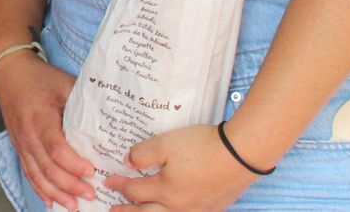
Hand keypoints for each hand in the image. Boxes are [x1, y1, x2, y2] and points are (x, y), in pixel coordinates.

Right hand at [0, 50, 95, 208]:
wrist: (9, 73)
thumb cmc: (40, 78)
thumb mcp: (64, 83)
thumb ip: (83, 103)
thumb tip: (109, 122)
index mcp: (39, 116)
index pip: (55, 146)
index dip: (73, 163)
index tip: (92, 171)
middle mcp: (27, 133)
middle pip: (47, 167)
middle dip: (69, 185)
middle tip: (91, 194)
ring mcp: (21, 143)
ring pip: (37, 175)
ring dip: (56, 193)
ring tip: (74, 205)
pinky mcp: (19, 148)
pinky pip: (29, 173)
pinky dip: (40, 190)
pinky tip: (52, 202)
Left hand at [106, 125, 257, 211]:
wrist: (241, 154)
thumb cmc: (202, 147)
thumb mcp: (165, 144)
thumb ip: (142, 154)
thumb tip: (127, 162)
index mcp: (165, 191)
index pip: (135, 191)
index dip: (119, 185)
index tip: (108, 181)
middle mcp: (180, 206)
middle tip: (113, 211)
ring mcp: (198, 210)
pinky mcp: (214, 208)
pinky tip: (173, 211)